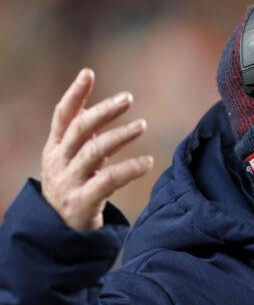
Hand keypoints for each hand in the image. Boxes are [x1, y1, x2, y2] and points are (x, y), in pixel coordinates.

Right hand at [41, 69, 153, 230]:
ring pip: (93, 152)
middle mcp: (59, 162)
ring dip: (119, 135)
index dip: (74, 93)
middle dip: (103, 111)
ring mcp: (70, 182)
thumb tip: (99, 108)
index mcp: (55, 148)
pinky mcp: (83, 201)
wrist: (58, 232)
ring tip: (142, 124)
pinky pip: (108, 180)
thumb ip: (84, 137)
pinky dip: (129, 169)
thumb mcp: (72, 160)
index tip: (88, 72)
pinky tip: (148, 162)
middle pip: (79, 129)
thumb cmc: (72, 188)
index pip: (62, 116)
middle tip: (128, 98)